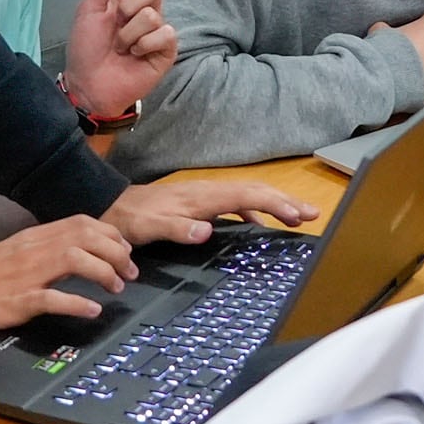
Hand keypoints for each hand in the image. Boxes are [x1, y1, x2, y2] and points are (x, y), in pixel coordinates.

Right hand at [0, 215, 136, 339]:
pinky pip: (51, 298)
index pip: (80, 223)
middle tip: (130, 271)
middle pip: (83, 237)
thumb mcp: (18, 252)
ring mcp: (26, 274)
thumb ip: (47, 247)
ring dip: (102, 272)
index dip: (109, 234)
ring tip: (116, 287)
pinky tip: (92, 309)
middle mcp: (33, 250)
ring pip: (72, 259)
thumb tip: (81, 250)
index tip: (125, 248)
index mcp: (34, 237)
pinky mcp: (18, 301)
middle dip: (114, 252)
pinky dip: (76, 302)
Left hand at [63, 0, 176, 125]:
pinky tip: (134, 55)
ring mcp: (158, 30)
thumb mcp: (88, 9)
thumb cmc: (86, 49)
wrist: (87, 84)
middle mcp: (147, 9)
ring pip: (152, 14)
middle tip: (116, 22)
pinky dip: (142, 45)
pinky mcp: (166, 50)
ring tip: (120, 47)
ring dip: (128, 33)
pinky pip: (164, 34)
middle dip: (128, 4)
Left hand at [104, 178, 315, 249]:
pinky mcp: (200, 204)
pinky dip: (255, 213)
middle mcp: (208, 192)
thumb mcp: (149, 227)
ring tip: (297, 218)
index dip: (276, 204)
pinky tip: (260, 227)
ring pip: (248, 197)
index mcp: (202, 197)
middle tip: (313, 214)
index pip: (248, 197)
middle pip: (255, 192)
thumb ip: (177, 228)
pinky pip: (236, 206)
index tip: (299, 214)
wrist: (111, 207)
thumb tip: (208, 231)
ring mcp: (205, 197)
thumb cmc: (131, 220)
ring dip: (274, 206)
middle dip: (286, 201)